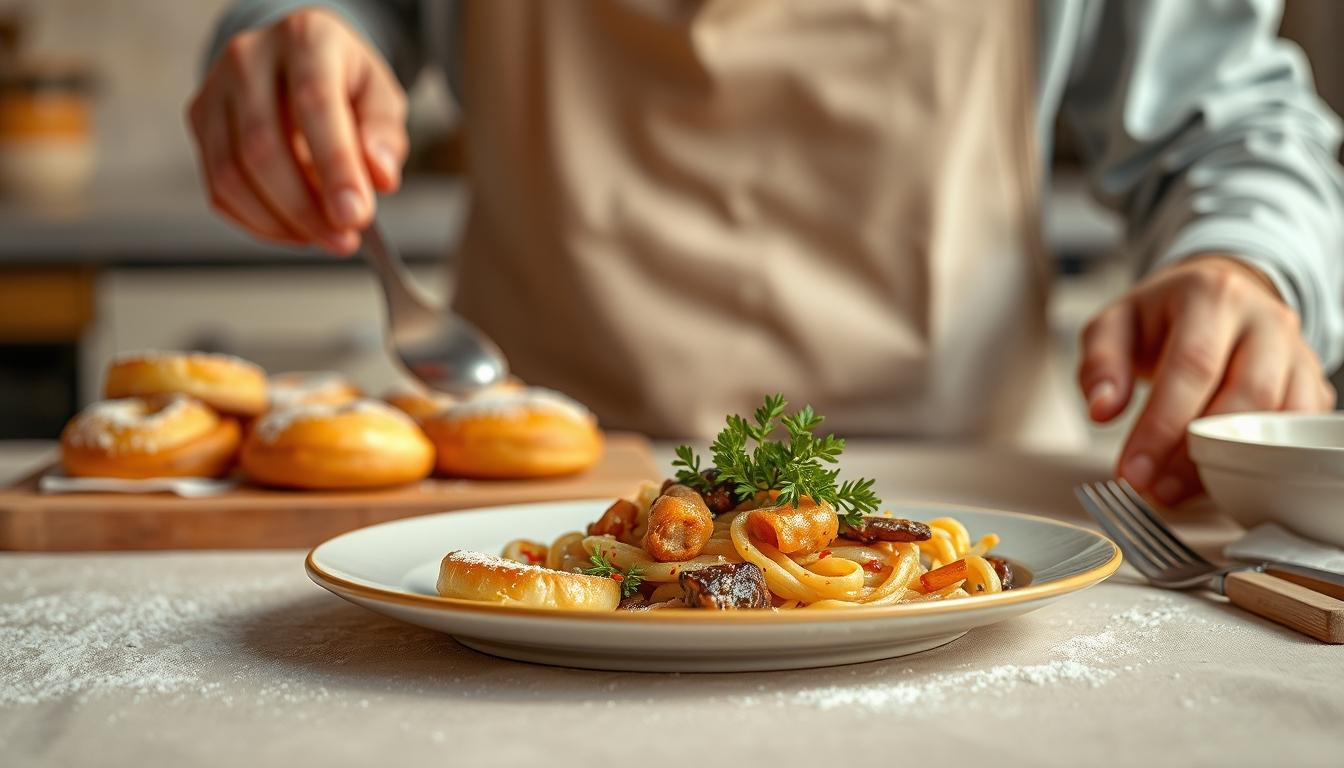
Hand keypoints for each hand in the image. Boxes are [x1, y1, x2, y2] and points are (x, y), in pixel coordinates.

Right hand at [186, 9, 407, 253]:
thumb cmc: (345, 83)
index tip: (355, 215)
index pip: (315, 103)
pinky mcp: (199, 122)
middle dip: (305, 207)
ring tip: (325, 238)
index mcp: (305, 38)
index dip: (335, 166)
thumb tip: (379, 178)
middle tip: (344, 239)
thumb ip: (384, 136)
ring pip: (231, 174)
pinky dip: (258, 224)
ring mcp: (214, 89)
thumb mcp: (381, 97)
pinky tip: (295, 231)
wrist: (298, 62)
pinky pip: (218, 190)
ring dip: (281, 222)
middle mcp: (249, 57)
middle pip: (262, 145)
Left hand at [1078, 254, 1335, 504]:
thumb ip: (1101, 363)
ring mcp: (1297, 353)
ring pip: (1279, 418)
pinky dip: (1263, 463)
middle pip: (1245, 394)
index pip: (1193, 366)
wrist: (1219, 295)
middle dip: (1195, 453)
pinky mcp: (1312, 384)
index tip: (1133, 470)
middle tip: (1154, 488)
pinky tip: (1219, 478)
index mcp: (1212, 295)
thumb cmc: (1163, 316)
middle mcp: (1265, 319)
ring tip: (1178, 489)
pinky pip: (1297, 432)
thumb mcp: (1115, 324)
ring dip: (1230, 465)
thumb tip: (1102, 410)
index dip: (1162, 425)